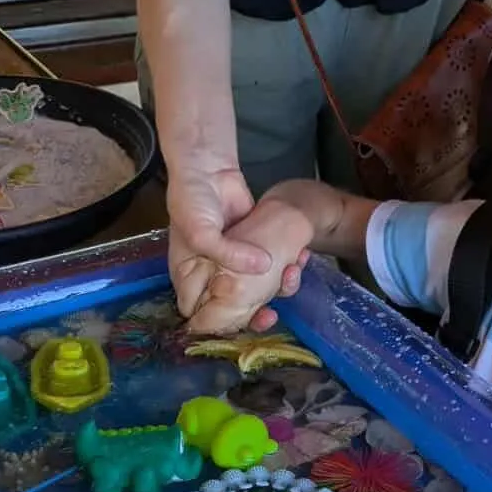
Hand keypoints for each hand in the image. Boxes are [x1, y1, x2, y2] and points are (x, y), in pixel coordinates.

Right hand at [187, 196, 314, 334]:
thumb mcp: (201, 233)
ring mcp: (236, 260)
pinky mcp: (255, 247)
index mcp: (189, 276)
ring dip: (278, 286)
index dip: (220, 325)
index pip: (200, 313)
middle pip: (233, 307)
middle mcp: (212, 273)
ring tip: (292, 275)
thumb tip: (264, 267)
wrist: (208, 167)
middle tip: (271, 315)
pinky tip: (301, 257)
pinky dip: (288, 264)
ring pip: (259, 287)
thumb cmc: (192, 201)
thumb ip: (228, 255)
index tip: (243, 324)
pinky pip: (273, 264)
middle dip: (255, 313)